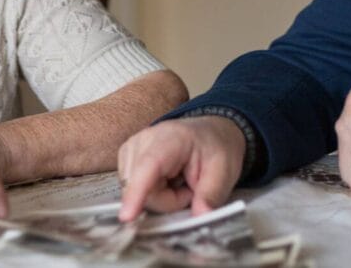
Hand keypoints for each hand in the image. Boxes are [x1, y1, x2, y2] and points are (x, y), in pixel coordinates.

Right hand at [117, 116, 244, 221]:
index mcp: (171, 138)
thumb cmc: (215, 149)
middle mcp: (143, 140)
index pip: (148, 166)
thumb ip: (212, 194)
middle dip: (167, 200)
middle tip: (189, 189)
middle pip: (143, 189)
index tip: (127, 216)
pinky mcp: (125, 158)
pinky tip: (165, 181)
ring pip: (135, 193)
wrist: (208, 133)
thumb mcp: (224, 171)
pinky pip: (132, 190)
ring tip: (178, 182)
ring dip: (160, 197)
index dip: (137, 192)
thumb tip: (201, 216)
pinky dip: (151, 193)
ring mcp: (131, 148)